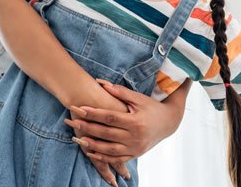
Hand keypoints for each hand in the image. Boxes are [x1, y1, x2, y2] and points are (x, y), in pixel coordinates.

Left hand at [64, 79, 181, 164]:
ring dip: (92, 145)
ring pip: (109, 150)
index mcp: (136, 121)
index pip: (110, 117)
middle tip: (71, 121)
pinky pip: (116, 159)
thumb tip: (101, 82)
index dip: (93, 113)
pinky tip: (90, 152)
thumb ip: (120, 92)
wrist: (169, 122)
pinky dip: (102, 158)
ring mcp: (135, 148)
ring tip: (77, 139)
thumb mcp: (138, 98)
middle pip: (106, 133)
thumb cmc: (151, 107)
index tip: (79, 108)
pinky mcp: (135, 155)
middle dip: (87, 128)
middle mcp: (135, 137)